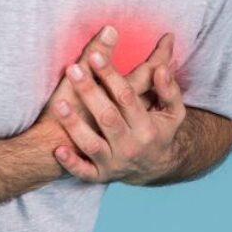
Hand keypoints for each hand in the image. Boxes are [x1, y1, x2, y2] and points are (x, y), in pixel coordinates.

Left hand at [52, 29, 186, 185]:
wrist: (155, 168)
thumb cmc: (159, 131)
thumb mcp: (173, 112)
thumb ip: (169, 89)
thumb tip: (161, 69)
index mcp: (147, 127)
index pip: (126, 97)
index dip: (110, 76)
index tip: (95, 56)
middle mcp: (130, 146)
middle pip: (107, 117)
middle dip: (89, 92)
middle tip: (72, 69)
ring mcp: (114, 163)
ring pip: (92, 144)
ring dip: (74, 125)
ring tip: (59, 103)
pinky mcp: (100, 176)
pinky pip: (83, 172)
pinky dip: (71, 163)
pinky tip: (58, 149)